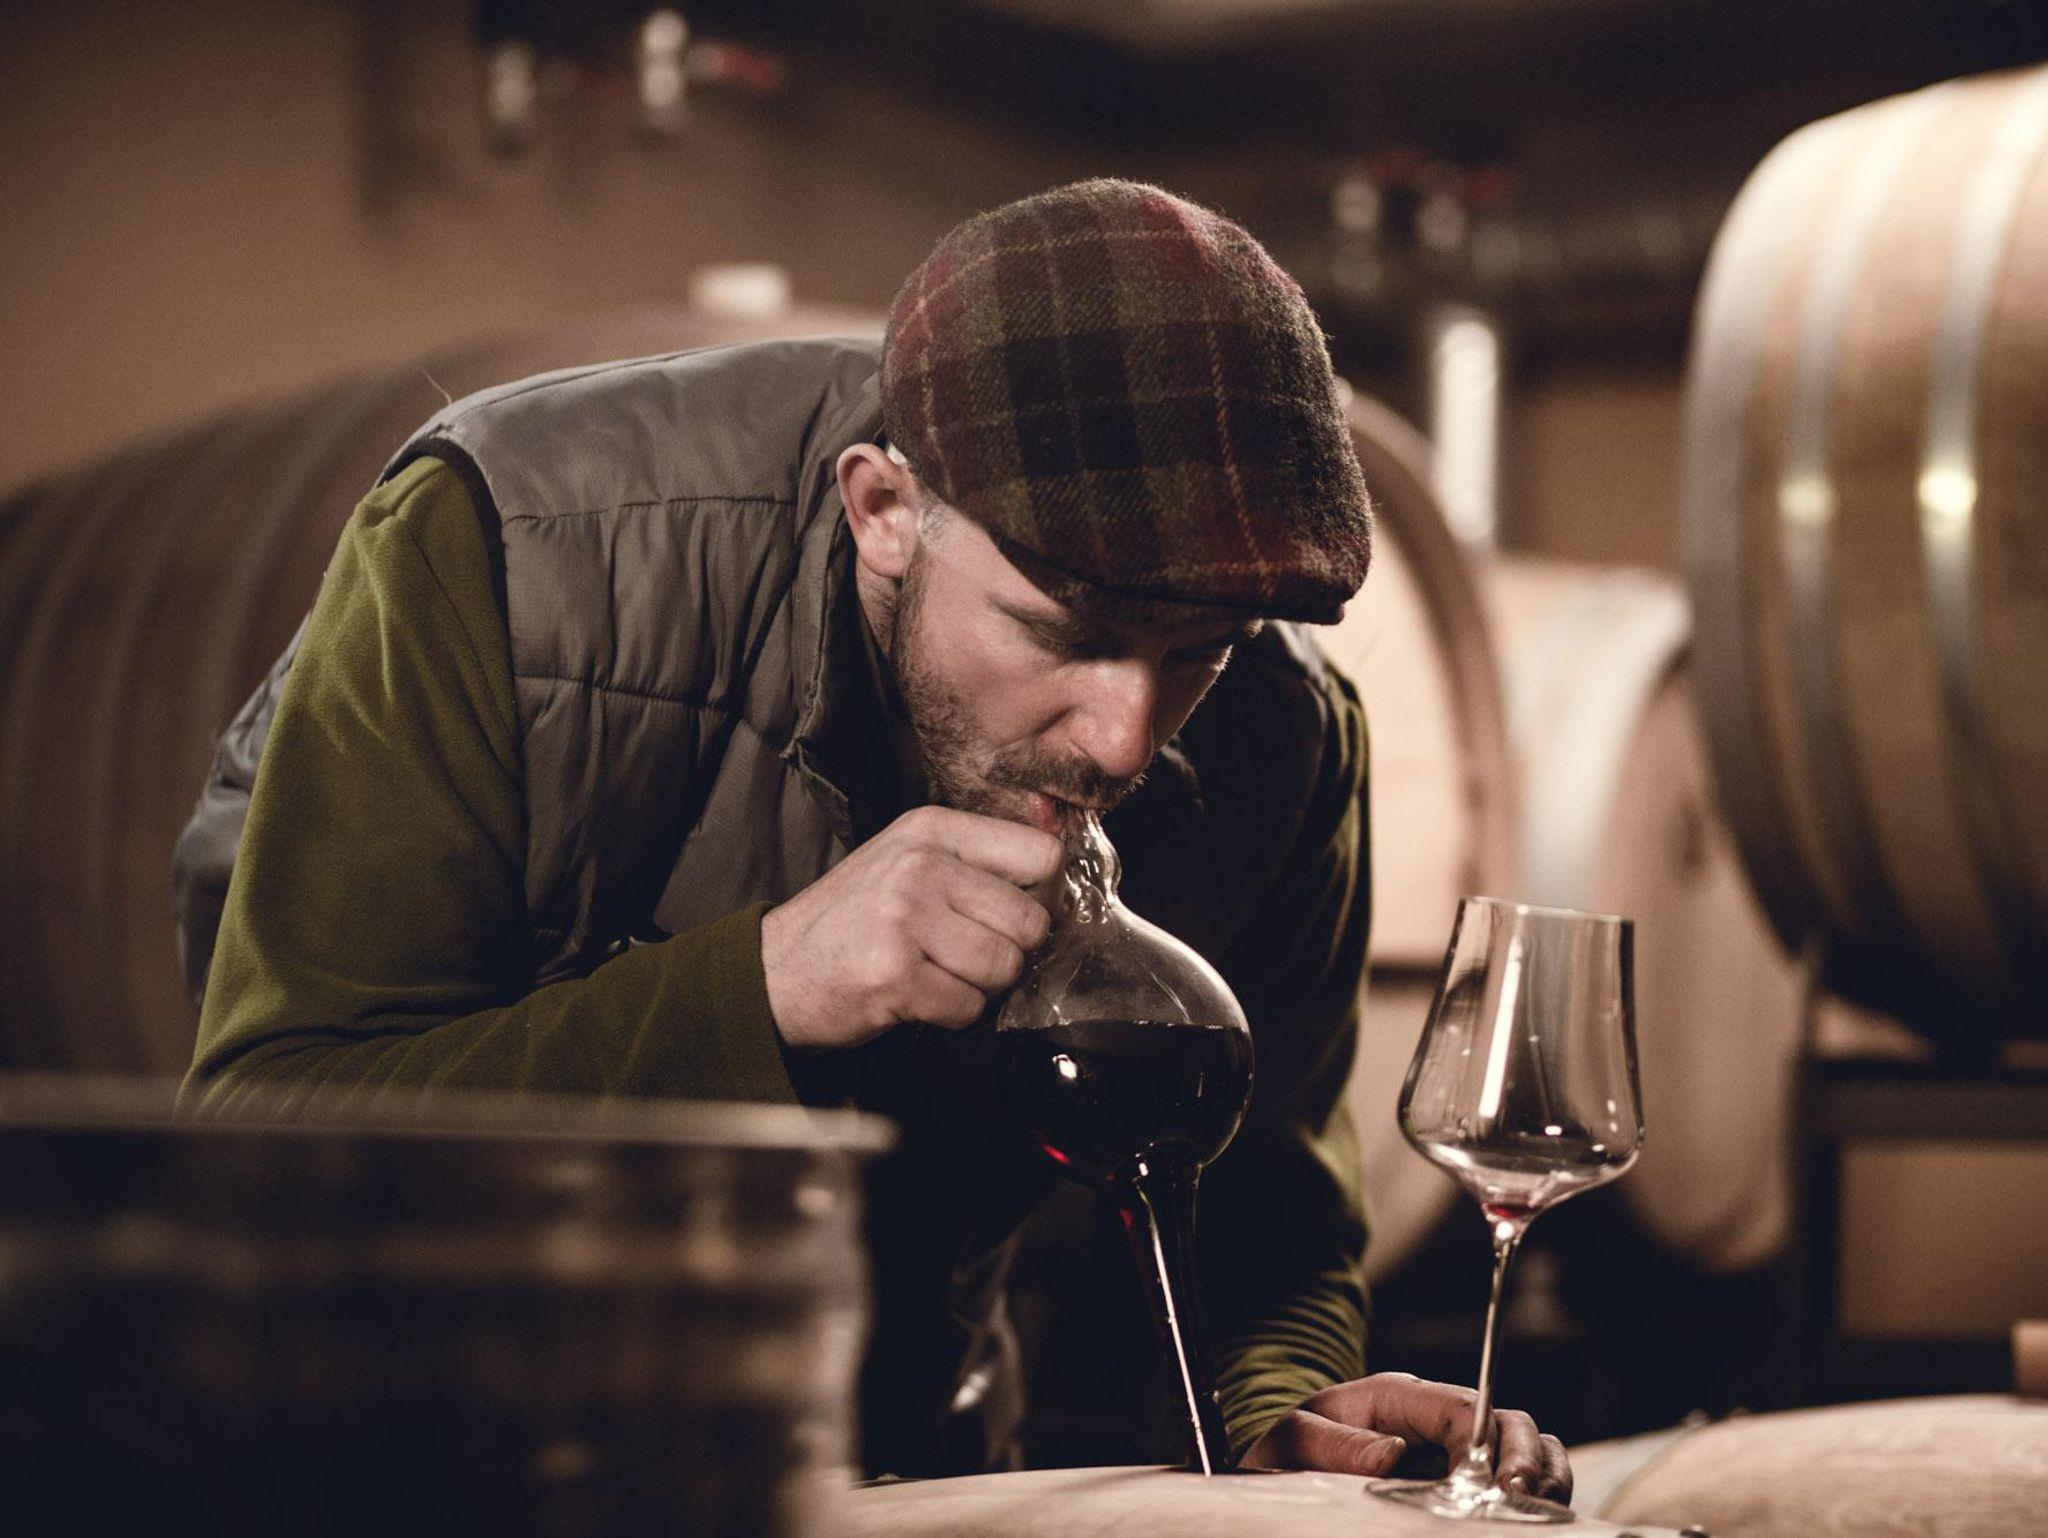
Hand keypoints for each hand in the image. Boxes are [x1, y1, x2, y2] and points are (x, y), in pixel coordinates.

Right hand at [760, 806, 1061, 1050]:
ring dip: (980, 986)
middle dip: (1010, 951)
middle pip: (1030, 920)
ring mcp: (906, 919)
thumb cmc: (851, 920)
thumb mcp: (907, 860)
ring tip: (937, 973)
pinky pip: (970, 1008)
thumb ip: (974, 861)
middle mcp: (920, 866)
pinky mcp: (897, 975)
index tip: (1012, 913)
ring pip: (1005, 967)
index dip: (1039, 895)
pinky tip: (918, 997)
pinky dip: (952, 1014)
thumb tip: (1055, 879)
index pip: (1041, 855)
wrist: (775, 970)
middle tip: (967, 955)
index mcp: (931, 829)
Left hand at [1239, 1372, 1570, 1501]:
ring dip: (1542, 1480)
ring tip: (1535, 1514)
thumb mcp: (1296, 1440)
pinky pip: (1520, 1482)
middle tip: (1519, 1502)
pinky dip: (1536, 1499)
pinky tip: (1528, 1522)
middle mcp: (1439, 1418)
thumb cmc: (1293, 1447)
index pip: (1464, 1408)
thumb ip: (1335, 1445)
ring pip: (1529, 1449)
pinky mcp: (1468, 1480)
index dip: (1484, 1444)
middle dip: (1525, 1462)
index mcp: (1401, 1397)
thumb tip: (1390, 1454)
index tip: (1485, 1486)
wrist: (1288, 1461)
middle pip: (1511, 1424)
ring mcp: (1458, 1448)